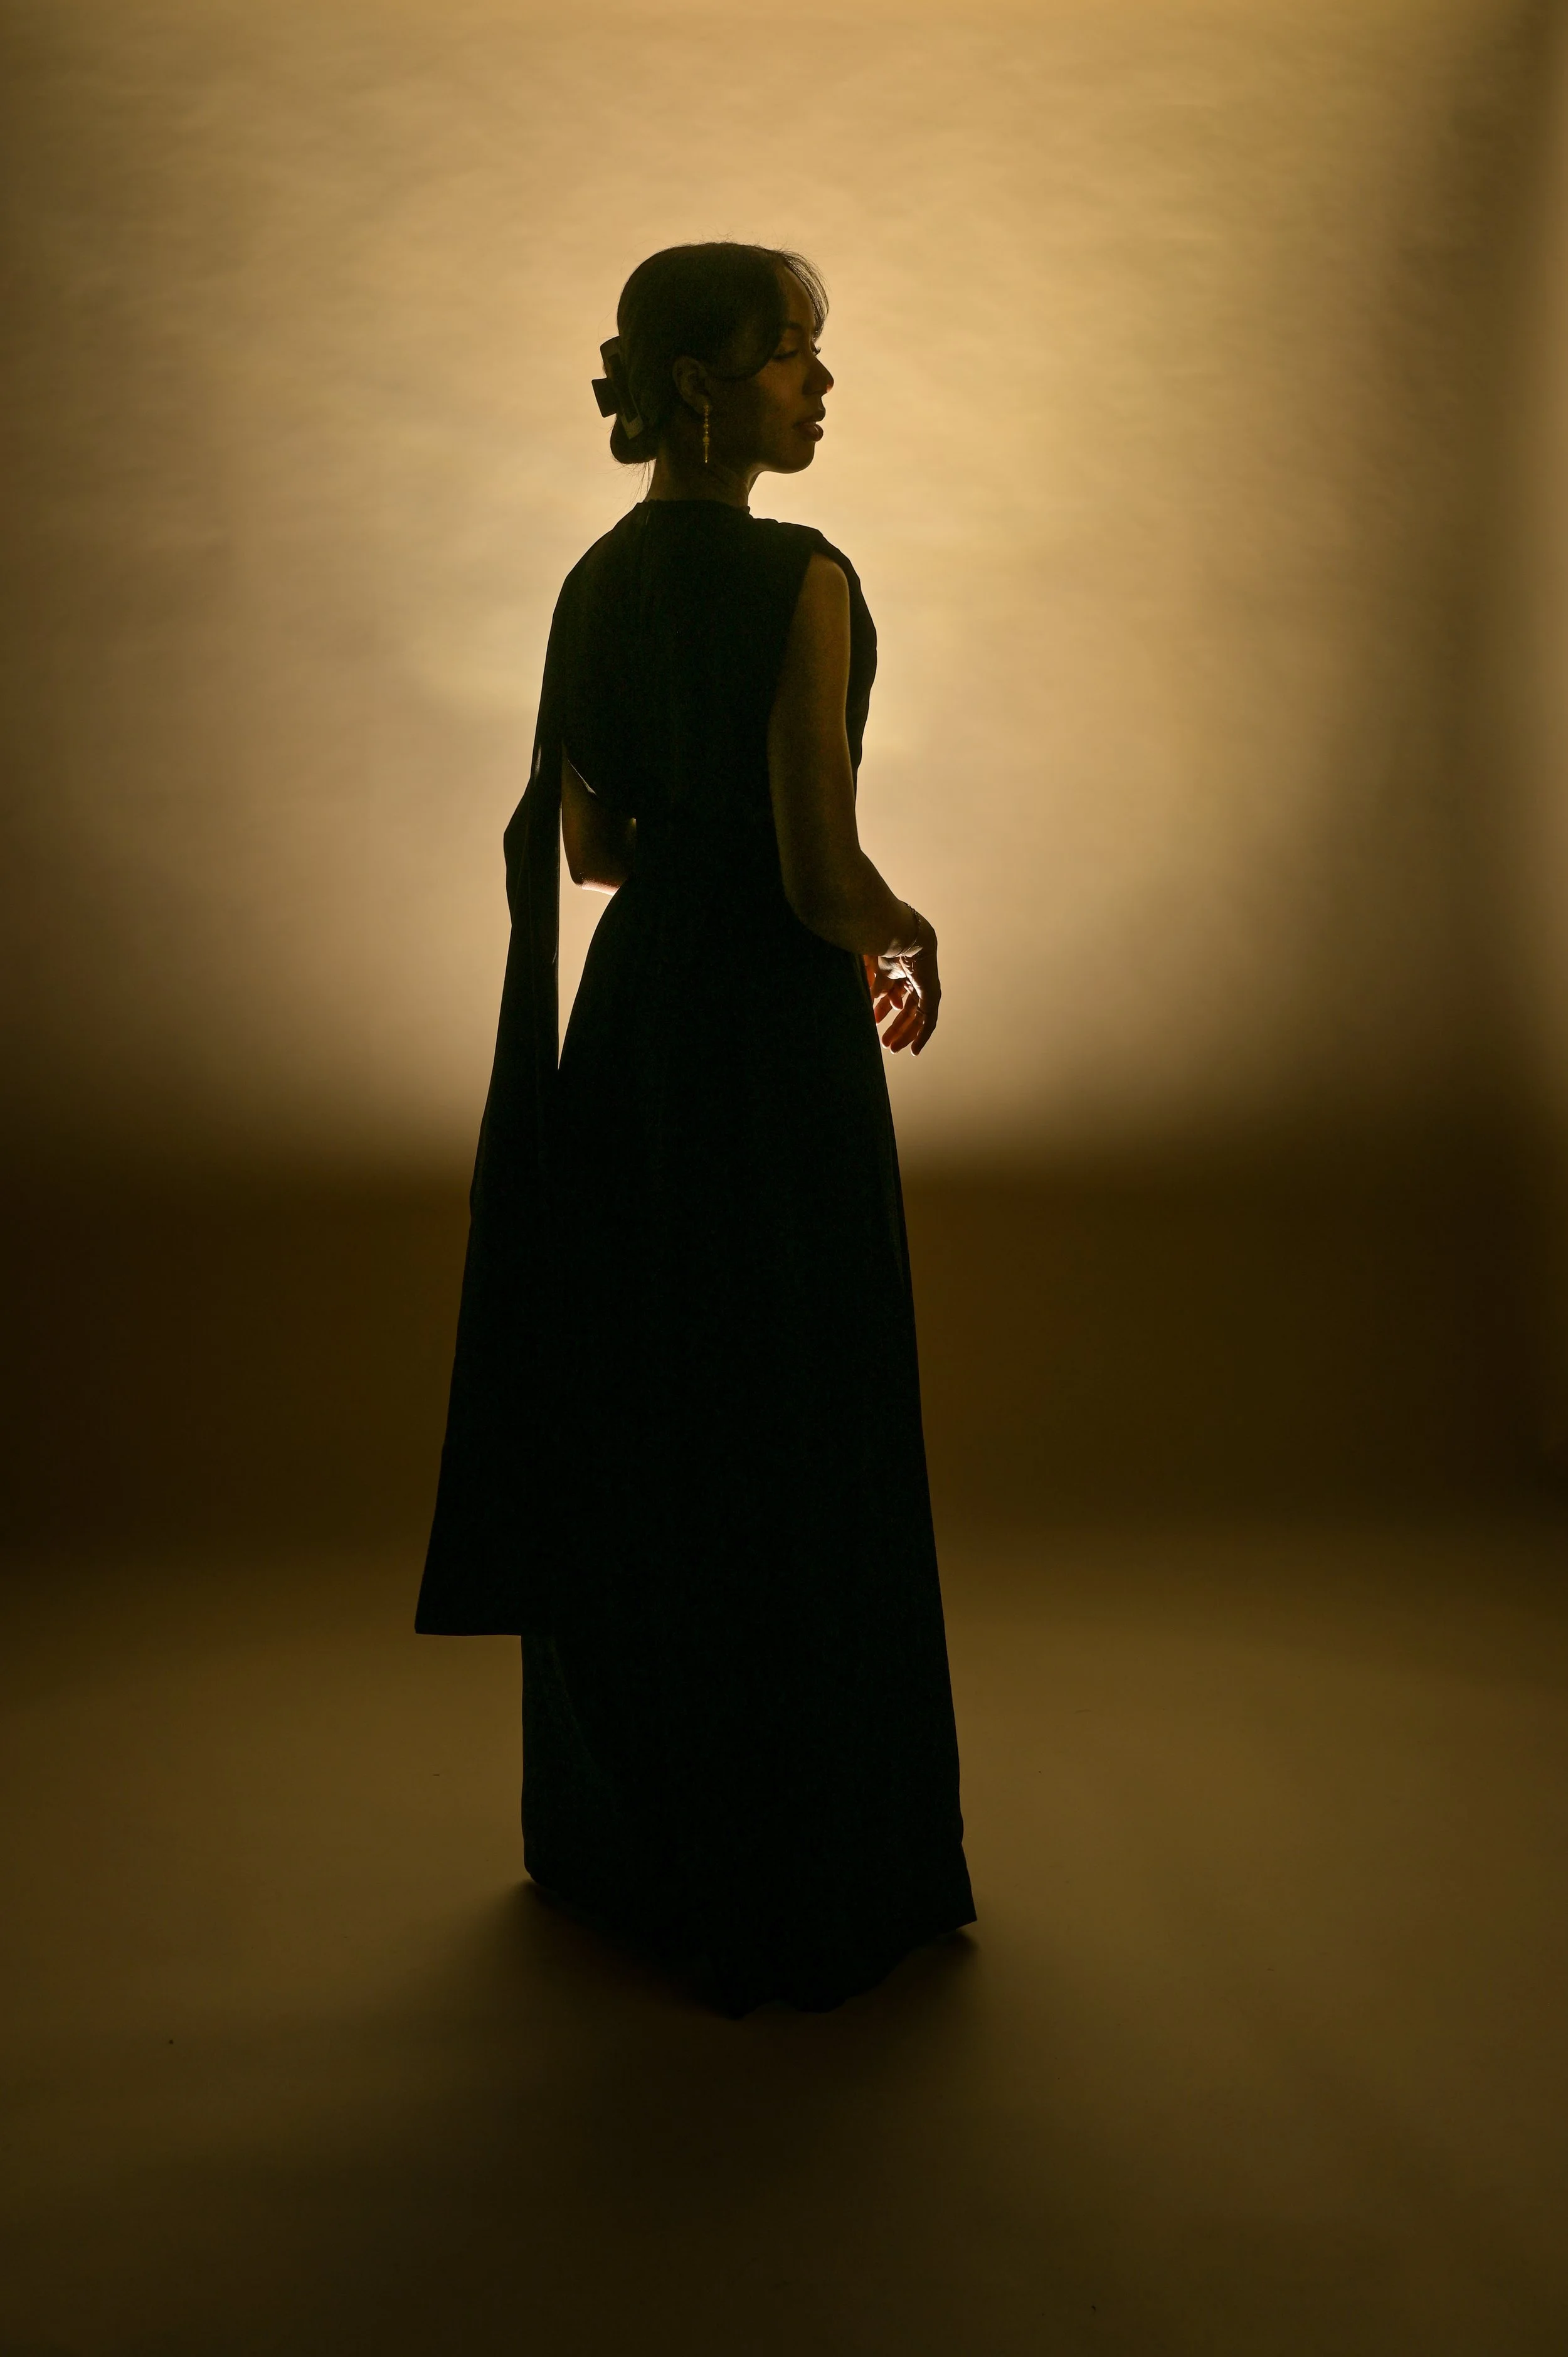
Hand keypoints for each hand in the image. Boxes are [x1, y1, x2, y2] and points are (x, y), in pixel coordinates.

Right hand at [865, 918, 939, 1054]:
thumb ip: (880, 989)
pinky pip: (929, 1022)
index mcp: (905, 976)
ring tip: (891, 1047)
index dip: (886, 1012)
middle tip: (884, 1043)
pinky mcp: (932, 997)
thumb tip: (875, 1001)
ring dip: (904, 1034)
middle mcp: (918, 984)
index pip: (897, 999)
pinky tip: (914, 1050)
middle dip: (895, 1027)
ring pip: (917, 1019)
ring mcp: (927, 991)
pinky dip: (922, 1036)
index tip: (874, 1024)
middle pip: (908, 1012)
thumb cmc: (891, 950)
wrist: (904, 939)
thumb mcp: (882, 975)